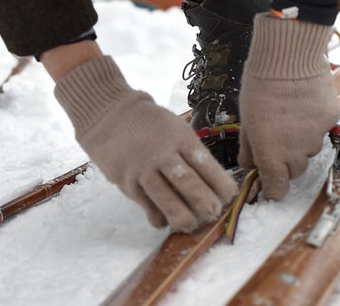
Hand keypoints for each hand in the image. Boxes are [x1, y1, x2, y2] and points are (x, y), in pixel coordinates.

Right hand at [55, 56, 236, 231]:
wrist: (108, 114)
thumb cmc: (149, 123)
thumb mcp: (175, 127)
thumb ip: (190, 152)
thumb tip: (212, 181)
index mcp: (180, 137)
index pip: (205, 164)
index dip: (220, 183)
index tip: (230, 196)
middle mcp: (162, 153)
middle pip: (188, 183)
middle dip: (205, 203)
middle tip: (214, 214)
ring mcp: (143, 168)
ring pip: (166, 198)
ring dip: (182, 216)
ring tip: (192, 226)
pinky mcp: (126, 181)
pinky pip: (145, 203)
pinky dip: (157, 215)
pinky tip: (165, 222)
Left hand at [239, 14, 339, 199]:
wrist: (289, 57)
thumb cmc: (260, 86)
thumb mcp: (246, 119)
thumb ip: (249, 147)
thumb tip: (248, 165)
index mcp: (271, 154)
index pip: (277, 188)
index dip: (273, 189)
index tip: (270, 186)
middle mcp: (296, 151)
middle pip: (295, 170)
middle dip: (286, 162)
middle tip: (278, 140)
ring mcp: (317, 135)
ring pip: (310, 149)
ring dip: (301, 141)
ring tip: (292, 116)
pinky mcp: (331, 119)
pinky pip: (323, 129)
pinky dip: (314, 122)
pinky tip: (305, 103)